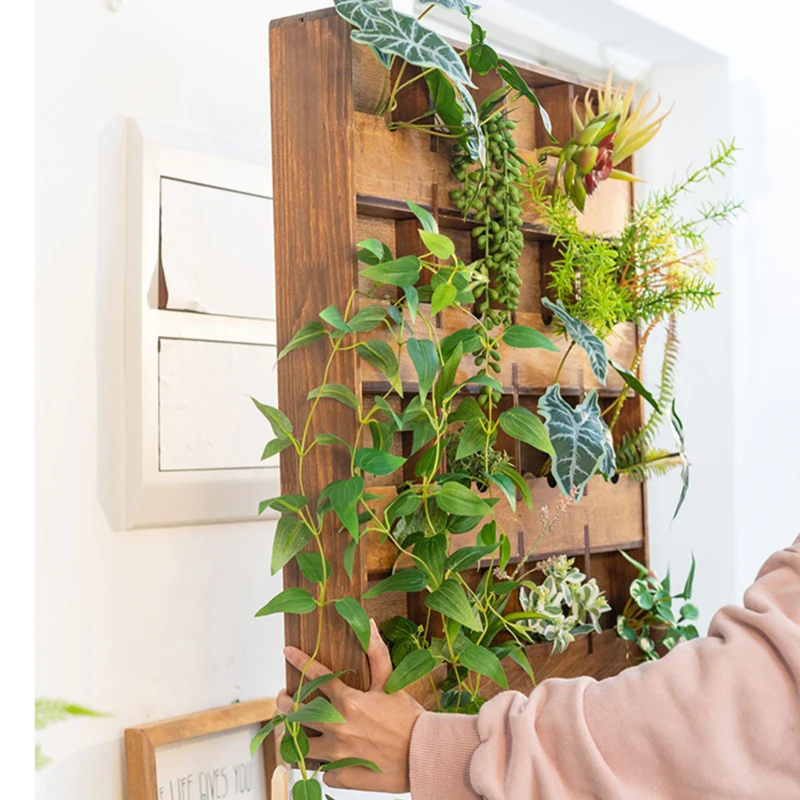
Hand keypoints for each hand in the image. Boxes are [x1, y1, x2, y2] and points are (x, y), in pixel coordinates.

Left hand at [277, 619, 424, 792]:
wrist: (424, 754)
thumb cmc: (409, 717)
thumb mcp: (391, 682)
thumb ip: (377, 652)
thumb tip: (368, 624)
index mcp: (348, 701)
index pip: (315, 676)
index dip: (298, 660)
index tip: (287, 653)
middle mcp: (338, 727)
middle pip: (295, 713)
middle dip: (284, 702)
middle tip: (285, 698)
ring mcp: (338, 753)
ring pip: (301, 746)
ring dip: (296, 736)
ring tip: (295, 731)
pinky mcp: (343, 775)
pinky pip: (323, 770)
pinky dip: (324, 764)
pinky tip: (326, 758)